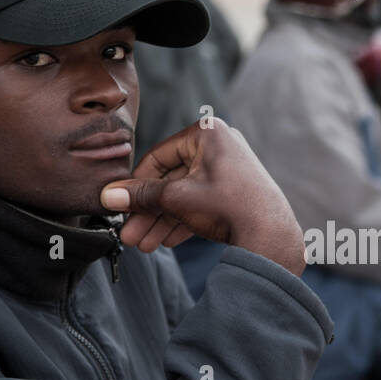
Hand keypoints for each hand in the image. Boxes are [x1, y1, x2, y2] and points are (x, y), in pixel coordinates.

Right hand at [100, 119, 305, 275]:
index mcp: (208, 133)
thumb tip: (108, 195)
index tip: (121, 203)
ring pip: (185, 195)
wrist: (272, 237)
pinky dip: (183, 222)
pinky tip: (166, 242)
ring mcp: (230, 170)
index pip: (159, 155)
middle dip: (149, 211)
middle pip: (171, 179)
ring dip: (162, 221)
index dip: (137, 182)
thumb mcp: (177, 198)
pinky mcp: (236, 193)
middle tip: (130, 233)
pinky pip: (202, 204)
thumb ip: (141, 196)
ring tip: (144, 246)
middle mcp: (221, 146)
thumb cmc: (229, 206)